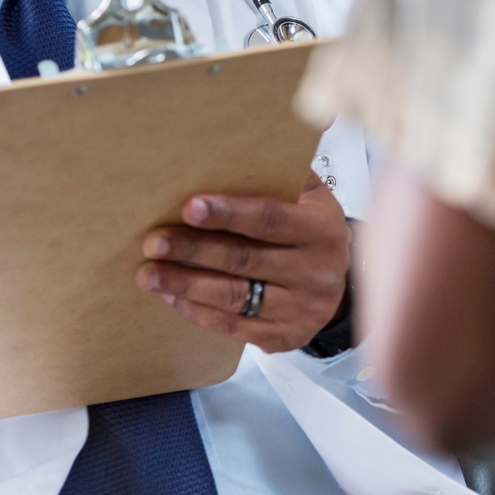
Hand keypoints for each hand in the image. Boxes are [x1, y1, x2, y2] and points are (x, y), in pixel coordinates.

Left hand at [137, 175, 350, 352]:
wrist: (345, 284)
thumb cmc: (312, 230)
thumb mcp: (310, 197)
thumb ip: (276, 178)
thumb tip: (220, 158)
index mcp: (320, 230)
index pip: (269, 219)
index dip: (228, 213)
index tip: (189, 207)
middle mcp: (315, 272)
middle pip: (245, 260)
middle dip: (194, 250)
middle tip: (154, 242)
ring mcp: (301, 309)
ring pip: (234, 297)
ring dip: (186, 285)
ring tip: (149, 274)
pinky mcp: (285, 337)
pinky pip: (234, 327)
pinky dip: (199, 312)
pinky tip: (173, 297)